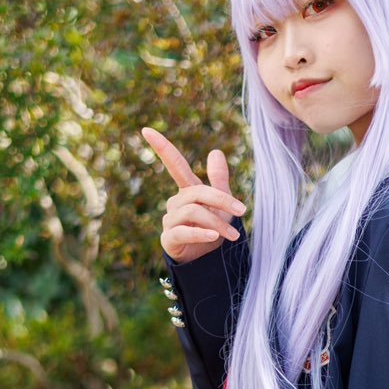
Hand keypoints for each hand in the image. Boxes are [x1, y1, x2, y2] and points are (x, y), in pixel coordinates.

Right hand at [142, 127, 245, 263]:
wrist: (207, 260)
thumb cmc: (212, 227)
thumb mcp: (221, 202)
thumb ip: (218, 179)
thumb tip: (215, 152)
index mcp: (187, 190)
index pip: (174, 164)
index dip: (161, 147)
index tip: (146, 129)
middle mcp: (175, 202)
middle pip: (197, 192)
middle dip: (221, 200)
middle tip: (241, 210)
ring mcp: (170, 220)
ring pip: (193, 212)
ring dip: (217, 223)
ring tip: (233, 234)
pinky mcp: (169, 239)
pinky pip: (184, 232)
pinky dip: (201, 234)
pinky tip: (214, 237)